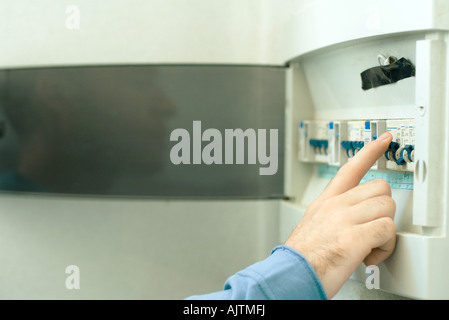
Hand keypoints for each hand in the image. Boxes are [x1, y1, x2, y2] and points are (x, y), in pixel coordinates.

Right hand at [285, 132, 395, 298]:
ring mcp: (344, 219)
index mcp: (325, 202)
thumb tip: (353, 220)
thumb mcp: (312, 226)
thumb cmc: (301, 258)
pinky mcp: (354, 237)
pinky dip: (385, 247)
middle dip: (383, 210)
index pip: (350, 168)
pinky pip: (388, 230)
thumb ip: (333, 216)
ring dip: (386, 231)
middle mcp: (335, 206)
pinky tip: (370, 256)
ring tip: (370, 246)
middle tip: (372, 228)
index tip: (384, 141)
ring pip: (388, 207)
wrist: (290, 275)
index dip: (370, 152)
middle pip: (381, 188)